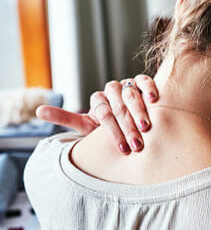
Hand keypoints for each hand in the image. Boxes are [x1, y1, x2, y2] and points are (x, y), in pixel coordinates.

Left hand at [36, 75, 158, 153]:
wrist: (129, 123)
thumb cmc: (106, 129)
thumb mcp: (85, 126)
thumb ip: (65, 118)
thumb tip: (38, 111)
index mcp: (97, 101)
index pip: (103, 114)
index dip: (112, 132)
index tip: (122, 148)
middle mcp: (111, 91)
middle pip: (118, 106)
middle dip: (128, 127)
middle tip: (136, 145)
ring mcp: (126, 85)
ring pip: (130, 94)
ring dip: (139, 111)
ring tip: (146, 127)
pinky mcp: (140, 82)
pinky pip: (144, 81)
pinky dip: (149, 88)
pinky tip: (154, 100)